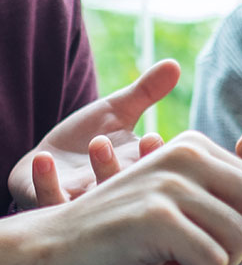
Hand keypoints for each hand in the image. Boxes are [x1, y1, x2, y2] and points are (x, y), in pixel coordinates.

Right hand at [6, 131, 241, 264]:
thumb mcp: (190, 225)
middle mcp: (188, 155)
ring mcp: (171, 183)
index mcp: (198, 149)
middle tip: (214, 260)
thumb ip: (240, 233)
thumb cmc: (129, 236)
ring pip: (241, 239)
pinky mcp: (157, 216)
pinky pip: (212, 260)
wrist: (56, 245)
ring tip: (182, 261)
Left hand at [8, 59, 180, 208]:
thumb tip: (174, 63)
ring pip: (100, 197)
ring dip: (102, 170)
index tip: (153, 138)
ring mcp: (85, 199)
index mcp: (137, 170)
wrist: (47, 161)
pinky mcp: (51, 201)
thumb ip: (146, 92)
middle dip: (132, 164)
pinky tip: (45, 158)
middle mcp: (116, 190)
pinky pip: (51, 200)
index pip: (157, 170)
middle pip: (132, 187)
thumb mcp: (118, 112)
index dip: (156, 158)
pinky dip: (48, 181)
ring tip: (97, 141)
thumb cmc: (88, 137)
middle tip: (125, 140)